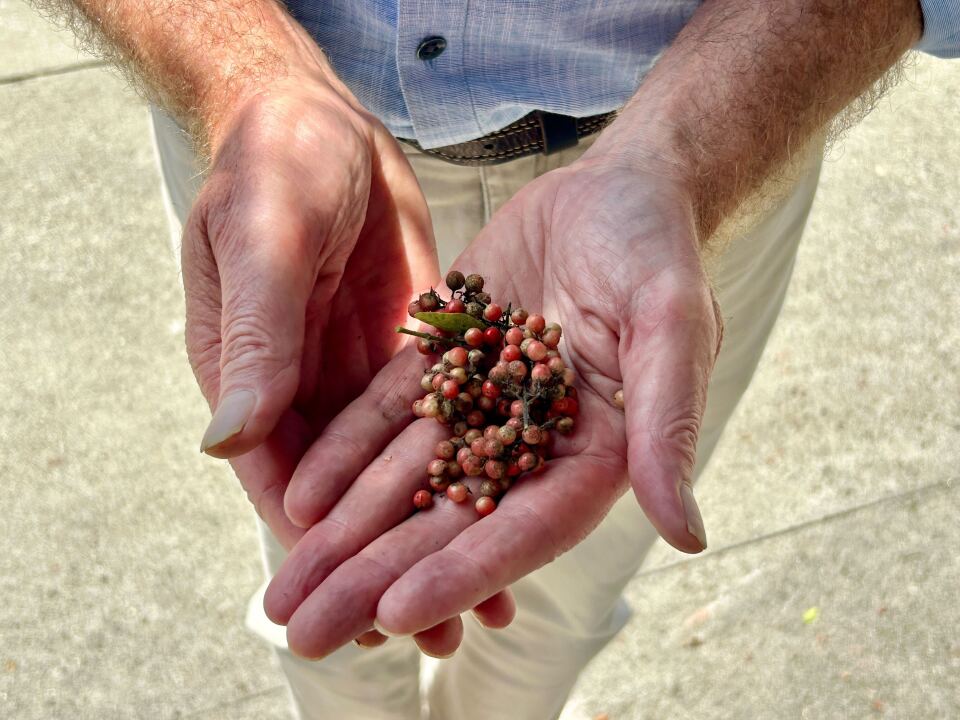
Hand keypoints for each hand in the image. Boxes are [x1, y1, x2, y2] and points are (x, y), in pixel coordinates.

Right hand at [182, 68, 517, 653]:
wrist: (317, 123)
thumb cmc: (270, 167)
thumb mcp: (262, 241)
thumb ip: (256, 337)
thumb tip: (226, 443)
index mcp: (253, 380)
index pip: (288, 486)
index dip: (330, 553)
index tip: (370, 615)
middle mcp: (306, 393)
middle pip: (349, 500)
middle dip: (391, 569)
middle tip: (436, 642)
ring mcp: (359, 376)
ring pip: (400, 474)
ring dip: (436, 533)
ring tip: (484, 607)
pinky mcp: (412, 353)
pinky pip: (441, 424)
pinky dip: (465, 469)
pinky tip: (502, 512)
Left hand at [262, 151, 723, 657]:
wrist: (611, 190)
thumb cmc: (654, 250)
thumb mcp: (669, 323)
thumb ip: (665, 422)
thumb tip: (687, 534)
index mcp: (593, 454)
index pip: (525, 527)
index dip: (464, 572)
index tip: (396, 613)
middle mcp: (531, 446)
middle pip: (448, 524)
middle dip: (376, 578)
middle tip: (303, 634)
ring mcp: (480, 408)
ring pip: (405, 481)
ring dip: (345, 536)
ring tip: (282, 591)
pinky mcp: (443, 367)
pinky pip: (386, 417)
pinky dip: (344, 456)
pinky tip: (296, 497)